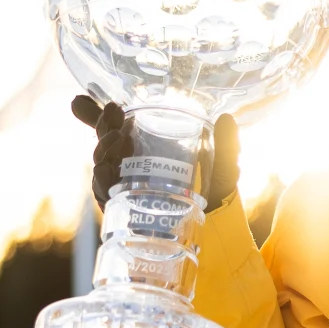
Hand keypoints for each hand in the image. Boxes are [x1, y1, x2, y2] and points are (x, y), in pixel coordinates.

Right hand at [70, 96, 239, 211]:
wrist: (216, 222)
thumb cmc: (215, 189)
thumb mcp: (222, 163)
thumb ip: (225, 141)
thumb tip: (227, 118)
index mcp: (148, 149)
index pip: (118, 128)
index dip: (107, 116)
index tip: (115, 104)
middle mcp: (131, 165)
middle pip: (105, 142)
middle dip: (103, 125)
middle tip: (115, 114)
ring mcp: (125, 185)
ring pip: (102, 163)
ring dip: (103, 148)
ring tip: (118, 137)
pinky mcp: (123, 207)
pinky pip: (104, 192)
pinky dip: (101, 178)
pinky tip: (105, 168)